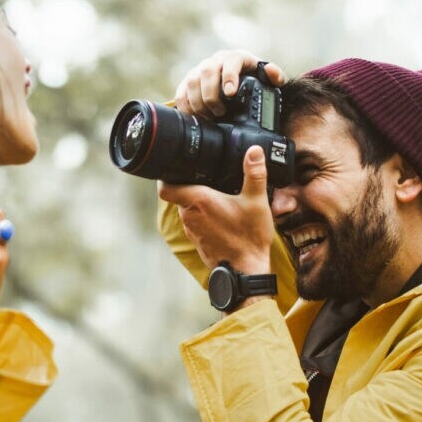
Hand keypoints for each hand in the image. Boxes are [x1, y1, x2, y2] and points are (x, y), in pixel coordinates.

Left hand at [158, 146, 274, 273]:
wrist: (246, 270)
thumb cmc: (248, 238)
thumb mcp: (256, 201)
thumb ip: (254, 173)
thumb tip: (254, 151)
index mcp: (198, 201)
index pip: (166, 187)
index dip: (164, 176)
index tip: (172, 168)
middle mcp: (189, 216)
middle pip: (179, 195)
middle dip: (189, 186)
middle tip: (205, 177)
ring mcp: (192, 230)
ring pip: (187, 210)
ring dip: (197, 202)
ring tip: (215, 195)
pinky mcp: (198, 241)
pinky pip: (194, 223)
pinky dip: (202, 216)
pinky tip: (219, 214)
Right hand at [174, 49, 285, 118]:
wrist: (233, 82)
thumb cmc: (251, 83)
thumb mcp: (266, 81)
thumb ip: (275, 77)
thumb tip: (271, 72)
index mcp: (235, 58)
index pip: (230, 62)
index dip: (229, 77)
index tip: (230, 94)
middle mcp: (215, 61)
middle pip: (207, 72)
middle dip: (211, 94)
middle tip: (220, 112)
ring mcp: (199, 70)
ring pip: (192, 82)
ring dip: (198, 102)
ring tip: (209, 117)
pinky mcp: (187, 82)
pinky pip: (181, 92)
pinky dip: (185, 106)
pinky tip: (194, 116)